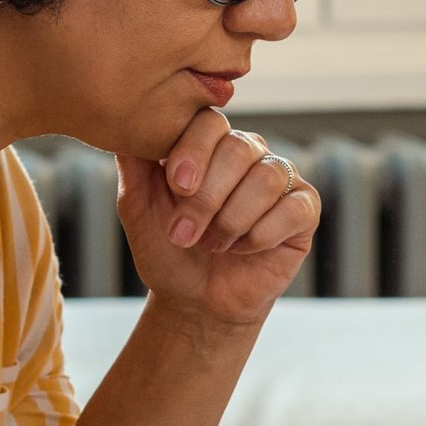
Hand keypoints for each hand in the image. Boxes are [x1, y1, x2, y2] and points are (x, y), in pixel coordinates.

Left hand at [120, 111, 316, 329]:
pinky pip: (292, 208)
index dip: (194, 150)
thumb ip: (133, 164)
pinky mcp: (304, 209)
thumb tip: (121, 123)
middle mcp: (248, 153)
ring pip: (266, 178)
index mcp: (209, 144)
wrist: (195, 302)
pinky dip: (260, 235)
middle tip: (186, 234)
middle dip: (207, 198)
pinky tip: (242, 249)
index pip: (210, 123)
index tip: (176, 186)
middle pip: (240, 149)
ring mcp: (280, 178)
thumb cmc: (168, 250)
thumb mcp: (138, 207)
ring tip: (212, 245)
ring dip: (232, 220)